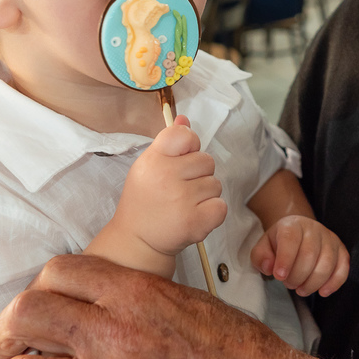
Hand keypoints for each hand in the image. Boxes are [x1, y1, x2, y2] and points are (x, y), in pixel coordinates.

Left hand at [0, 255, 345, 358]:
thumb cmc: (240, 356)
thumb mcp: (188, 303)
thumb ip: (136, 300)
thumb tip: (95, 307)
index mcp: (137, 294)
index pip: (59, 272)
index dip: (39, 286)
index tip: (37, 304)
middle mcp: (115, 336)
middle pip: (28, 313)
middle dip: (7, 329)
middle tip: (6, 345)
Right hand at [113, 115, 226, 258]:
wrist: (137, 239)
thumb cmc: (145, 199)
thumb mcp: (149, 166)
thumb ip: (169, 142)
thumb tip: (184, 118)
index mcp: (153, 159)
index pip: (185, 134)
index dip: (190, 145)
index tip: (182, 158)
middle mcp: (166, 177)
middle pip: (207, 160)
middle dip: (199, 174)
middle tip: (180, 188)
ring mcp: (182, 201)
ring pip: (215, 184)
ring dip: (205, 194)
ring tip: (184, 204)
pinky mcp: (195, 222)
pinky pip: (221, 206)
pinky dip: (212, 212)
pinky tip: (194, 216)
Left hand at [251, 216, 349, 297]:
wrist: (298, 234)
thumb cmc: (279, 244)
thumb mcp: (263, 248)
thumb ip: (261, 257)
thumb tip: (270, 267)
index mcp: (292, 225)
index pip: (290, 239)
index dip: (285, 259)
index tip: (279, 276)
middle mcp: (313, 228)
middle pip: (309, 254)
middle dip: (297, 276)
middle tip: (288, 284)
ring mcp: (330, 238)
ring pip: (327, 263)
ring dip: (313, 282)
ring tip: (301, 289)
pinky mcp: (341, 250)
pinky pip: (343, 267)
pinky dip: (334, 283)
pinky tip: (322, 292)